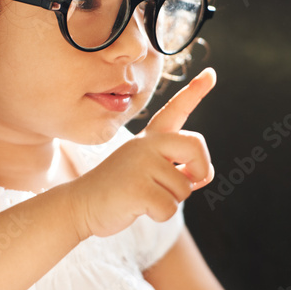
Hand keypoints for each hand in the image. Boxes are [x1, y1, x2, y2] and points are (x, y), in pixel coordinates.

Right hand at [68, 67, 215, 239]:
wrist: (79, 204)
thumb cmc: (118, 190)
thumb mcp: (146, 171)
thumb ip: (175, 168)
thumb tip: (204, 175)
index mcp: (148, 138)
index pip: (176, 110)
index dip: (195, 91)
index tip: (210, 73)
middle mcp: (146, 144)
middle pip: (195, 146)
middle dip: (201, 170)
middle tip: (190, 183)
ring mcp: (140, 164)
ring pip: (184, 188)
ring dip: (170, 201)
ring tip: (142, 197)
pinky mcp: (138, 188)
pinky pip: (169, 208)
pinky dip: (159, 215)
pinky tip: (136, 208)